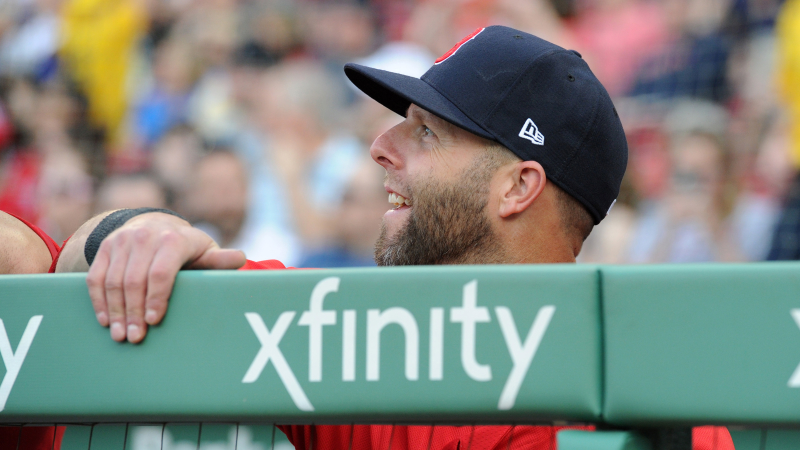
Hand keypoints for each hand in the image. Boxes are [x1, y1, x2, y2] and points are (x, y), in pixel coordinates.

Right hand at [86, 212, 244, 342]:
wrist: (155, 225)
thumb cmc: (186, 247)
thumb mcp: (206, 250)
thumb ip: (220, 259)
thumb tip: (241, 259)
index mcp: (173, 240)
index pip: (161, 272)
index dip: (156, 298)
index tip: (154, 321)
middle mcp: (145, 237)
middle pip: (134, 280)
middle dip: (134, 312)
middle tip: (135, 338)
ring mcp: (122, 241)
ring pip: (112, 281)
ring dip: (116, 311)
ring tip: (120, 335)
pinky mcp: (105, 248)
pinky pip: (96, 277)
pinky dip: (98, 300)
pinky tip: (105, 320)